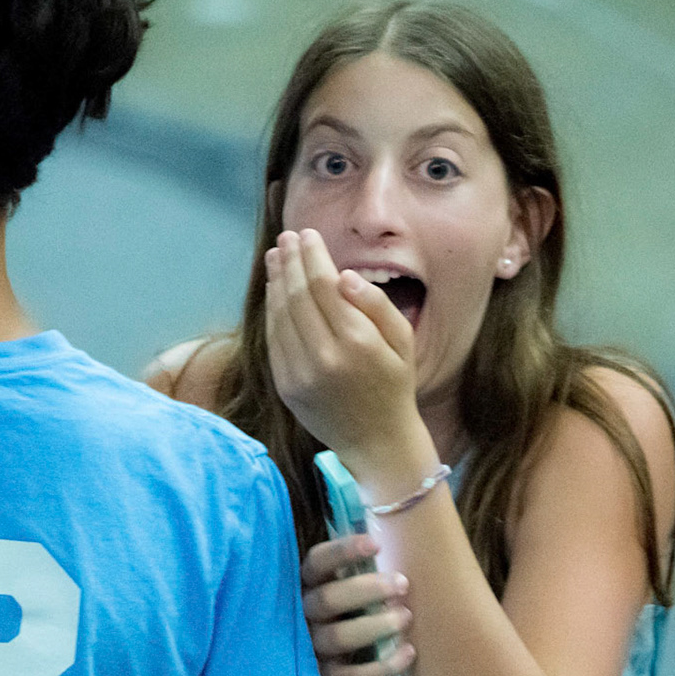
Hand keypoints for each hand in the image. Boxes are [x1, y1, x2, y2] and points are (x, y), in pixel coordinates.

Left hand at [264, 227, 422, 462]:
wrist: (377, 441)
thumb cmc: (395, 385)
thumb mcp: (402, 341)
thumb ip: (376, 305)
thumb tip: (344, 276)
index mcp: (357, 342)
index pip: (323, 286)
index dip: (312, 255)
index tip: (307, 234)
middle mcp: (324, 357)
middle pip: (297, 296)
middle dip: (290, 261)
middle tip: (286, 238)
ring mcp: (300, 374)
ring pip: (280, 315)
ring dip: (276, 281)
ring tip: (276, 256)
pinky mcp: (286, 387)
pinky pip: (274, 340)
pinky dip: (272, 310)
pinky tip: (275, 291)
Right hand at [301, 533, 414, 675]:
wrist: (319, 675)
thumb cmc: (340, 618)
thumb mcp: (339, 591)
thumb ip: (355, 572)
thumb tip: (389, 535)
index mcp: (306, 587)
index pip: (316, 563)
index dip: (342, 552)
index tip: (376, 544)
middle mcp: (303, 617)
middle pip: (328, 599)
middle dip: (367, 589)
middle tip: (403, 583)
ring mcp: (313, 651)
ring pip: (339, 637)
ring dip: (376, 626)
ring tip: (406, 617)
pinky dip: (383, 667)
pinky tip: (408, 653)